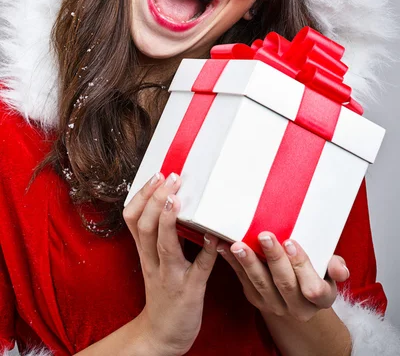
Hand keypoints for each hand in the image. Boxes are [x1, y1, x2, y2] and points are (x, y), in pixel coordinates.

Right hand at [123, 172, 218, 355]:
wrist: (162, 336)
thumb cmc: (162, 291)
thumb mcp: (152, 261)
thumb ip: (160, 235)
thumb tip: (173, 200)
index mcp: (144, 252)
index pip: (132, 219)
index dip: (141, 195)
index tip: (156, 175)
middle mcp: (153, 261)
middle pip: (145, 227)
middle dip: (155, 199)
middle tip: (171, 177)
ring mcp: (171, 276)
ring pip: (164, 246)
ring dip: (169, 220)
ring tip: (177, 198)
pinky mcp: (191, 290)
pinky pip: (199, 268)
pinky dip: (207, 252)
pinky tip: (215, 237)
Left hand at [216, 232, 349, 322]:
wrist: (298, 300)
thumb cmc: (315, 274)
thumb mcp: (330, 272)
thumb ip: (334, 267)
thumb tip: (338, 267)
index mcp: (320, 298)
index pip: (313, 287)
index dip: (301, 265)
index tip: (291, 242)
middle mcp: (297, 306)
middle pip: (284, 283)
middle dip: (273, 258)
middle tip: (264, 236)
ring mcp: (274, 305)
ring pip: (260, 284)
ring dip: (248, 263)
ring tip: (238, 245)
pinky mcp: (256, 299)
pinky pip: (243, 281)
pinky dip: (233, 264)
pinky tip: (224, 247)